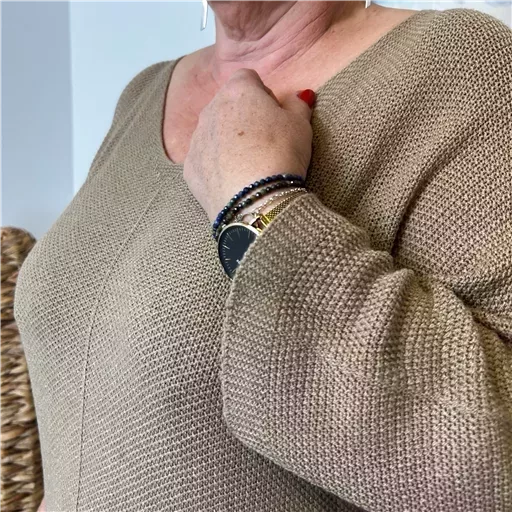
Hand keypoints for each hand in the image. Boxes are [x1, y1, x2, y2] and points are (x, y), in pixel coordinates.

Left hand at [183, 68, 314, 223]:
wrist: (254, 201)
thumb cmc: (280, 156)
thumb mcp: (301, 126)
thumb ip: (298, 105)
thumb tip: (300, 96)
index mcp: (238, 91)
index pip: (248, 78)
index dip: (263, 95)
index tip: (275, 115)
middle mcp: (210, 110)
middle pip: (227, 104)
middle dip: (243, 117)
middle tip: (265, 142)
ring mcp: (197, 140)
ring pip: (213, 132)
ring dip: (229, 141)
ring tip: (250, 164)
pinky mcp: (190, 168)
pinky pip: (205, 159)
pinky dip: (217, 166)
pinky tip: (235, 180)